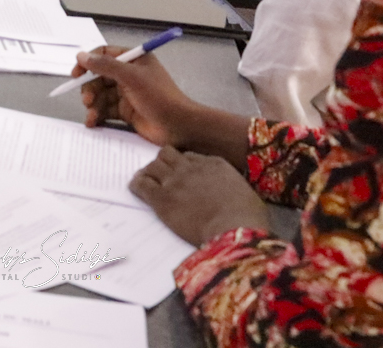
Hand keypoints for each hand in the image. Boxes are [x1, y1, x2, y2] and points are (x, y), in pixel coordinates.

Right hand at [75, 46, 199, 147]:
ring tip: (92, 115)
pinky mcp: (126, 112)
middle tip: (87, 100)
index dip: (88, 63)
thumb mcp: (132, 77)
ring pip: (101, 95)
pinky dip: (97, 116)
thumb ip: (105, 65)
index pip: (104, 55)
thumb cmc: (158, 96)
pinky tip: (92, 122)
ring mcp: (127, 94)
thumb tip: (81, 55)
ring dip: (93, 105)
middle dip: (90, 88)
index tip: (76, 74)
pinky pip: (106, 111)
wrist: (178, 126)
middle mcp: (129, 75)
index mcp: (133, 60)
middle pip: (99, 77)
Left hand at [130, 147, 269, 245]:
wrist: (235, 227)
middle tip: (160, 176)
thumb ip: (230, 187)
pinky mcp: (162, 198)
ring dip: (148, 173)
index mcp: (213, 164)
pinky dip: (136, 184)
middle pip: (167, 154)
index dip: (182, 165)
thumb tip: (228, 194)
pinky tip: (136, 189)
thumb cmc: (247, 216)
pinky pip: (141, 184)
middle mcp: (191, 167)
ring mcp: (175, 180)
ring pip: (152, 165)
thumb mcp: (244, 192)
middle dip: (162, 163)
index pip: (189, 156)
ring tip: (145, 181)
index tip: (180, 174)